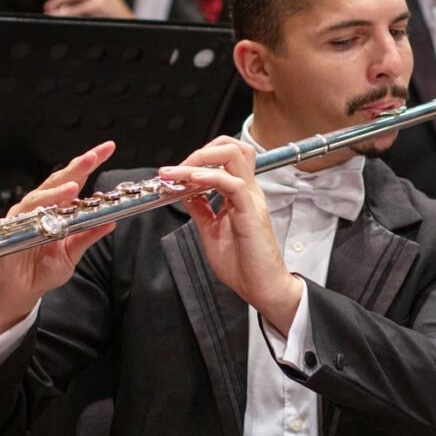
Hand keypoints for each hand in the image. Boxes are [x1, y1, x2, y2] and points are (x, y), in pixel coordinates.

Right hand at [0, 141, 116, 344]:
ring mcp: (24, 216)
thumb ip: (88, 236)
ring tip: (73, 186)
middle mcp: (42, 208)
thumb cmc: (42, 269)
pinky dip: (35, 213)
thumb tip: (111, 222)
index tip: (107, 148)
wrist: (19, 291)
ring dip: (56, 191)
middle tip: (94, 156)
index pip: (76, 179)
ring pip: (40, 196)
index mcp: (59, 208)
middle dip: (76, 166)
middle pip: (59, 180)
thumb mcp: (73, 253)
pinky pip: (23, 218)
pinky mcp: (10, 230)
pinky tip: (48, 210)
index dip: (90, 163)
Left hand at [159, 137, 302, 335]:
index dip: (198, 158)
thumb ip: (201, 210)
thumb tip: (184, 192)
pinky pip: (233, 184)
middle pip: (231, 147)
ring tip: (179, 172)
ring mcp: (250, 199)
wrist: (261, 288)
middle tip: (177, 168)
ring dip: (201, 159)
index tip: (174, 173)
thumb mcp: (211, 231)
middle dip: (200, 150)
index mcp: (239, 194)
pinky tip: (193, 182)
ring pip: (233, 157)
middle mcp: (247, 191)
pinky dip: (211, 177)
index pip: (224, 157)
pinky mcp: (251, 212)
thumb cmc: (242, 264)